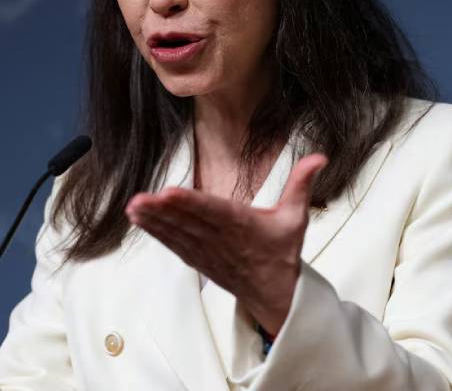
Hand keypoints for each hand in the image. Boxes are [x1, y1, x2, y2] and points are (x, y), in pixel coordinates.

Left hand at [125, 153, 327, 334]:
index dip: (191, 203)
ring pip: (177, 234)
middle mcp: (222, 240)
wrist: (275, 295)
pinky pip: (174, 245)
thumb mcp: (296, 217)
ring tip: (133, 207)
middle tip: (139, 198)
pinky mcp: (197, 260)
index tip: (169, 193)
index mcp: (244, 226)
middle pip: (189, 223)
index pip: (214, 212)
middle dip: (163, 211)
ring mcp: (207, 252)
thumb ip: (302, 185)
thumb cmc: (282, 252)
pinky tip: (139, 220)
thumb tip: (319, 157)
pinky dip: (156, 233)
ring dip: (154, 221)